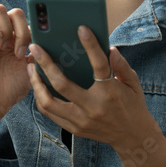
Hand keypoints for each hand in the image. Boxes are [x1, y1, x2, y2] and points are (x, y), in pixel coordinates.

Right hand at [0, 4, 31, 121]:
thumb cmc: (12, 88)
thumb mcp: (32, 69)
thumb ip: (40, 54)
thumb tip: (52, 39)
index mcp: (17, 39)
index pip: (28, 19)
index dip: (34, 29)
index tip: (36, 47)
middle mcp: (3, 35)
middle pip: (14, 12)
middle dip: (21, 29)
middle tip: (19, 52)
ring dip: (7, 27)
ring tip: (5, 48)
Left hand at [27, 25, 156, 151]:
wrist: (133, 137)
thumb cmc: (133, 105)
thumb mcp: (133, 83)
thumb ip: (121, 65)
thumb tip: (109, 48)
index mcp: (110, 92)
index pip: (99, 64)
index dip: (91, 45)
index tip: (81, 29)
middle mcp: (93, 107)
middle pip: (62, 84)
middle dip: (45, 64)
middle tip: (35, 47)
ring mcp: (81, 120)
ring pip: (48, 102)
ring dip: (36, 83)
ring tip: (31, 67)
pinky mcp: (75, 129)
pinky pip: (50, 113)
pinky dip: (41, 98)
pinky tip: (38, 85)